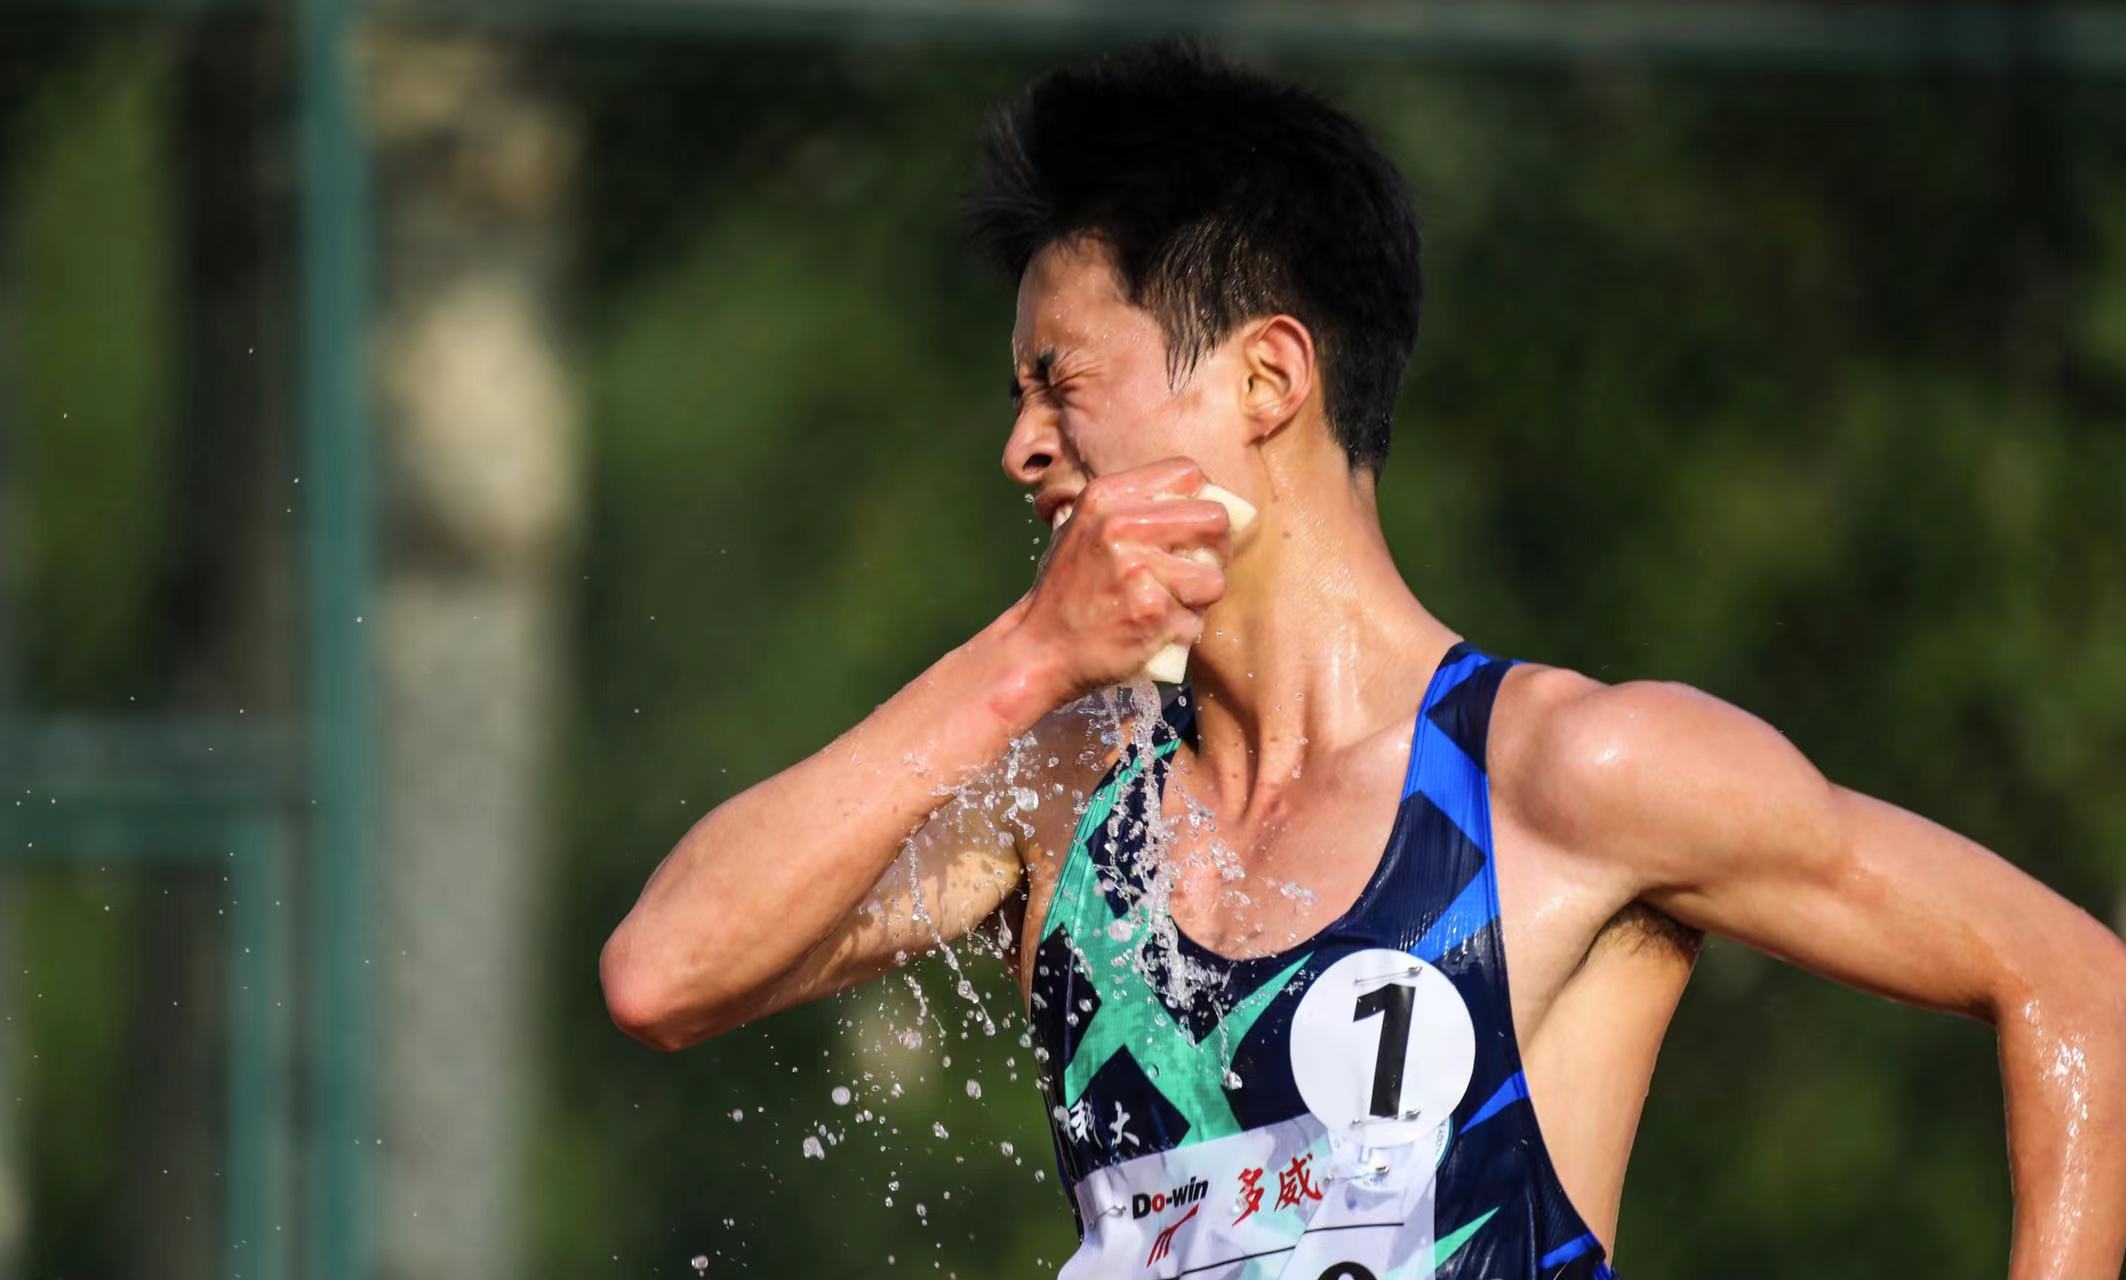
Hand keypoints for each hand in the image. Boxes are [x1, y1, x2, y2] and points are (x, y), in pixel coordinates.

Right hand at [1012, 457, 1233, 701]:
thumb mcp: (1086, 528)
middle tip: (1196, 569)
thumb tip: (1208, 505)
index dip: (1201, 502)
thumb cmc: (1071, 591)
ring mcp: (1136, 568)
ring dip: (1197, 600)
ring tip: (1165, 606)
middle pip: (1215, 519)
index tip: (1191, 529)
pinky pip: (1196, 621)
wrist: (1038, 648)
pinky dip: (1180, 632)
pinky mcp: (1150, 612)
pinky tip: (1150, 632)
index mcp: (1106, 496)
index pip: (1188, 473)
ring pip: (1214, 578)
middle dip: (1217, 548)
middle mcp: (1120, 524)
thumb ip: (1136, 510)